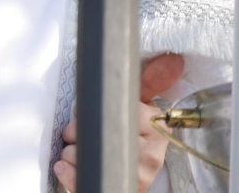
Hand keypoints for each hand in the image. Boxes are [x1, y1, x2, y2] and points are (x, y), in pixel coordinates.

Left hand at [54, 52, 183, 192]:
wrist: (122, 174)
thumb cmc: (125, 134)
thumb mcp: (137, 105)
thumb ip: (149, 81)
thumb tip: (173, 59)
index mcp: (155, 128)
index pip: (119, 108)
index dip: (91, 109)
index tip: (83, 110)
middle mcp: (150, 155)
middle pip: (99, 133)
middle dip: (75, 129)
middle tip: (73, 131)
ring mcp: (136, 177)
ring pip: (89, 156)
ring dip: (70, 151)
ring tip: (74, 151)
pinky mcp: (122, 191)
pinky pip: (86, 183)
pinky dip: (68, 173)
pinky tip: (65, 166)